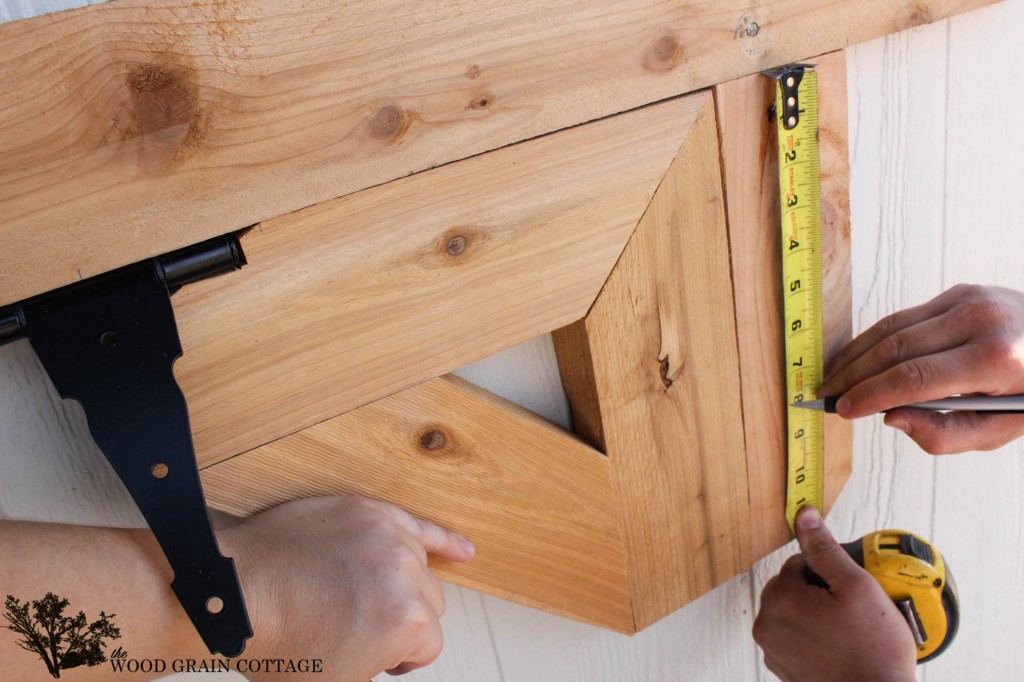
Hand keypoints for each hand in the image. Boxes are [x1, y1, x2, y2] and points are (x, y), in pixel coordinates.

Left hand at [218, 496, 473, 680]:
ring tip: (363, 595)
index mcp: (408, 623)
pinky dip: (444, 540)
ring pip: (419, 569)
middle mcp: (406, 575)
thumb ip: (375, 671)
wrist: (235, 592)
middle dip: (399, 620)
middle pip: (429, 605)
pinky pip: (419, 525)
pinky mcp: (368, 511)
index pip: (427, 647)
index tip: (372, 656)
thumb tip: (386, 659)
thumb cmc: (278, 642)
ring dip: (400, 585)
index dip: (396, 657)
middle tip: (356, 629)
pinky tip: (464, 551)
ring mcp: (388, 537)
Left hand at [753, 507, 915, 681]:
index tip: (848, 589)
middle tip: (850, 611)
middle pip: (791, 587)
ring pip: (794, 612)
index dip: (828, 571)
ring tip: (847, 630)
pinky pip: (796, 638)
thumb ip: (825, 549)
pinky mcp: (784, 670)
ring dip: (815, 614)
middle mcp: (767, 625)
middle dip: (818, 591)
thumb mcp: (857, 586)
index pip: (798, 562)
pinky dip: (813, 637)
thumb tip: (805, 517)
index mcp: (779, 601)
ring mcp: (774, 650)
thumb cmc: (873, 653)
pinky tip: (838, 647)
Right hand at [820, 284, 1023, 452]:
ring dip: (857, 354)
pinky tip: (860, 358)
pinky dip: (877, 339)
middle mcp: (979, 320)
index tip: (845, 410)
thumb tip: (891, 418)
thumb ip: (947, 434)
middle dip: (854, 375)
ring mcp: (968, 299)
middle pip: (895, 349)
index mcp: (996, 358)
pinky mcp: (959, 291)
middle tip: (828, 396)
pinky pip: (906, 317)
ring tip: (834, 377)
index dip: (870, 395)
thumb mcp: (1003, 428)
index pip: (913, 378)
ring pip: (893, 327)